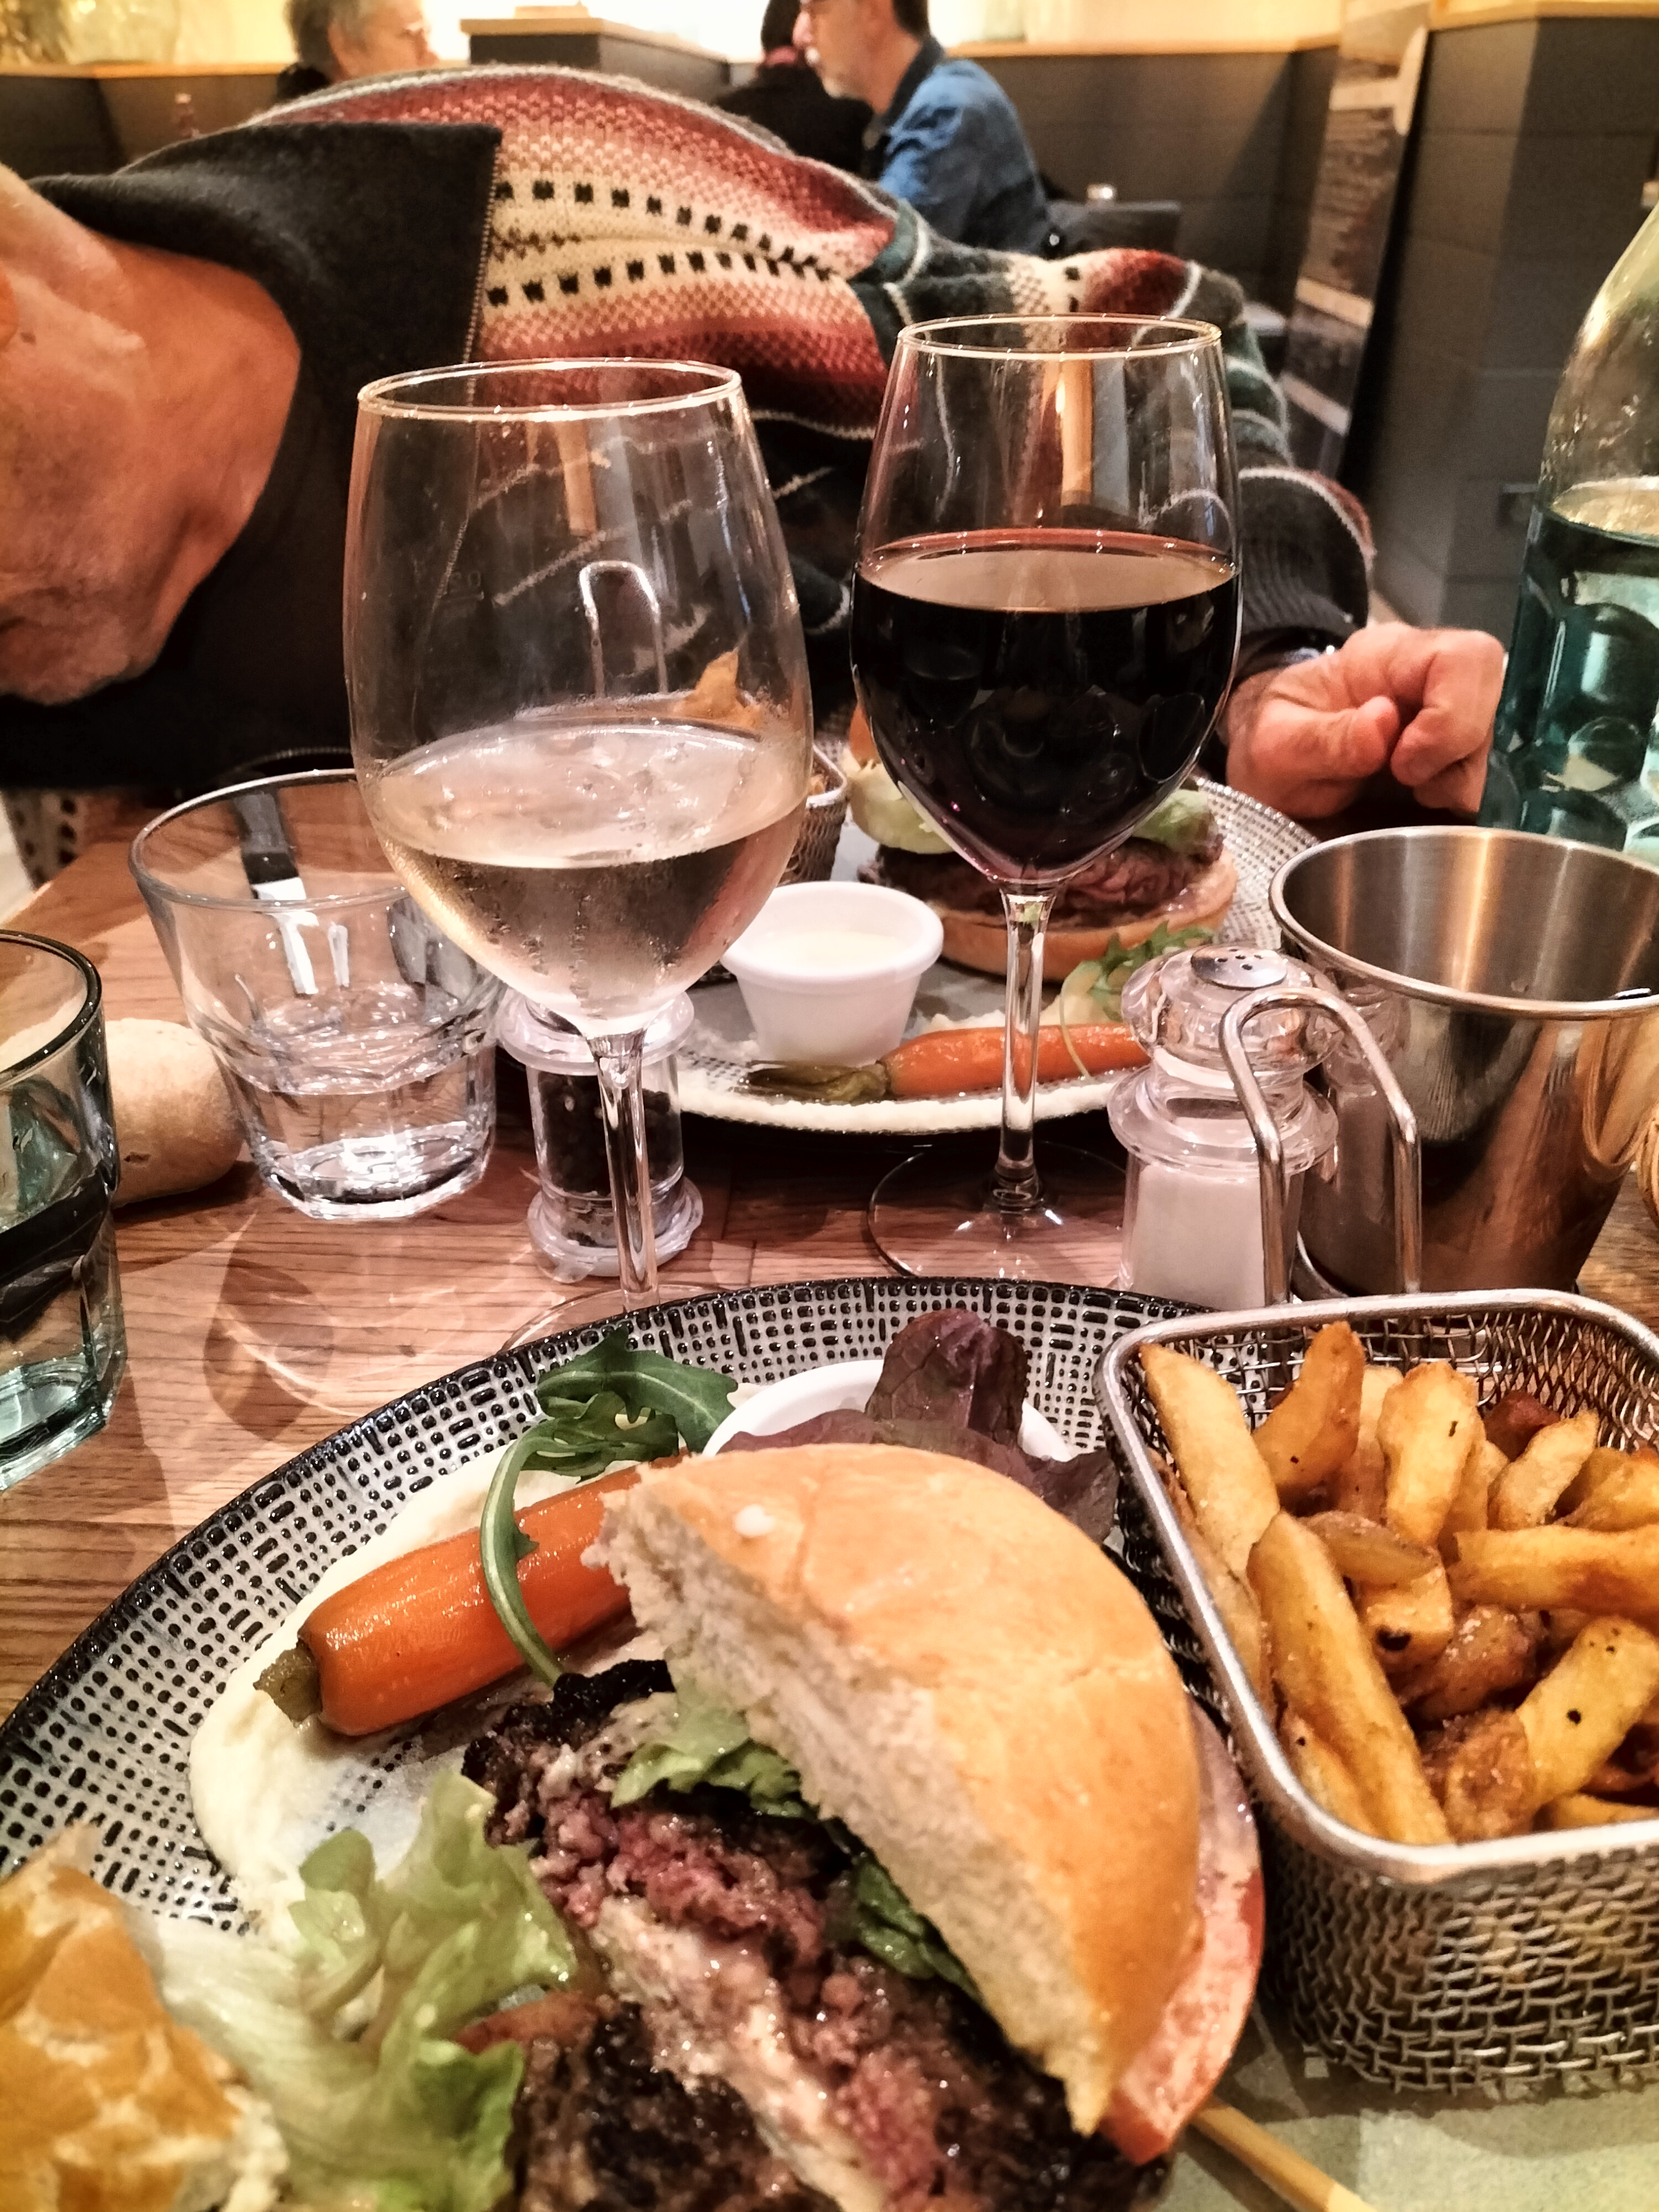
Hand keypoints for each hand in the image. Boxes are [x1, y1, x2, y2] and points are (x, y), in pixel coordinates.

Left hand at [1223, 624, 1505, 819]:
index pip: (1462, 659)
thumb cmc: (1271, 741)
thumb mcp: (1275, 745)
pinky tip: (1419, 805)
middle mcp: (1427, 677)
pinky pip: (1482, 775)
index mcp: (1386, 656)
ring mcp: (1445, 713)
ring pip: (1491, 744)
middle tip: (1411, 786)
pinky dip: (1458, 800)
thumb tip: (1383, 724)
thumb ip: (1324, 738)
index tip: (1404, 764)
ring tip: (1409, 797)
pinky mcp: (1451, 754)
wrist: (1265, 762)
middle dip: (1458, 754)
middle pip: (1492, 698)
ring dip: (1457, 782)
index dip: (1450, 716)